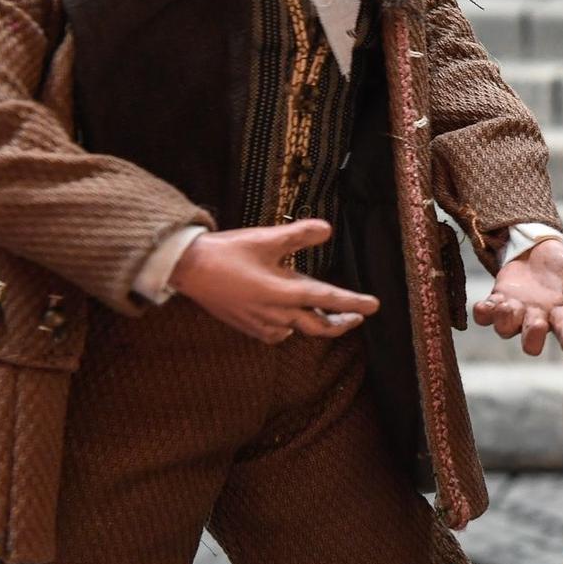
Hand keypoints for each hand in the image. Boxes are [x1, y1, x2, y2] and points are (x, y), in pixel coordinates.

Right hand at [168, 220, 379, 344]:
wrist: (188, 269)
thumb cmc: (227, 252)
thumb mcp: (265, 238)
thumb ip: (299, 234)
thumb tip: (328, 229)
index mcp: (283, 291)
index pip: (327, 299)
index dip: (353, 302)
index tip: (375, 306)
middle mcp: (275, 313)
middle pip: (317, 325)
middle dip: (342, 322)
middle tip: (359, 316)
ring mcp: (260, 323)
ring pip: (298, 330)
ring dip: (317, 324)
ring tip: (331, 316)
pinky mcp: (247, 326)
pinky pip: (277, 334)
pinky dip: (290, 329)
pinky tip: (291, 322)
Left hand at [472, 236, 562, 356]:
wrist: (533, 256)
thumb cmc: (557, 266)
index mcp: (557, 312)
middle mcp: (535, 319)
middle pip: (532, 341)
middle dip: (533, 336)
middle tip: (538, 323)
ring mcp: (514, 314)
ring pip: (506, 330)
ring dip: (506, 320)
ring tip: (509, 305)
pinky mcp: (495, 304)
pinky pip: (484, 317)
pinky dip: (483, 313)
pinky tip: (483, 305)